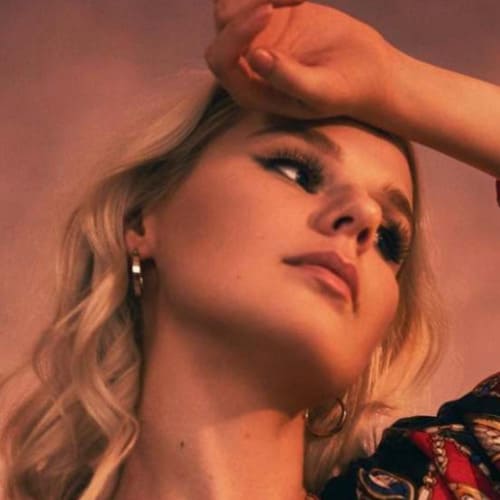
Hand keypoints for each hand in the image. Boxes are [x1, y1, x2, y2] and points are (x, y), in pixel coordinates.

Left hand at [205, 1, 402, 121]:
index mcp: (249, 90)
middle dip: (251, 3)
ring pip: (233, 0)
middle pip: (225, 23)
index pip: (221, 60)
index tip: (269, 11)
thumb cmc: (343, 90)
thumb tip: (255, 57)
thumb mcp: (320, 92)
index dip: (236, 33)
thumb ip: (287, 80)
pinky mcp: (266, 13)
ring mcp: (252, 36)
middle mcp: (243, 63)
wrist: (363, 70)